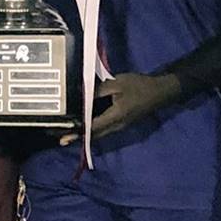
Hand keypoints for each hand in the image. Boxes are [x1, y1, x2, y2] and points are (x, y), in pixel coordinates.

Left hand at [61, 72, 182, 143]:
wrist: (159, 92)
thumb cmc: (139, 86)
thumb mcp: (116, 83)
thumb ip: (97, 91)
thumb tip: (80, 96)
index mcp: (116, 117)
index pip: (92, 128)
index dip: (77, 132)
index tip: (64, 136)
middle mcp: (117, 126)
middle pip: (94, 135)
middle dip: (78, 137)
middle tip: (61, 137)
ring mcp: (120, 127)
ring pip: (99, 134)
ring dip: (85, 134)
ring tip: (69, 132)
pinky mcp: (121, 124)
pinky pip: (104, 129)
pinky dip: (93, 129)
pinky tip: (84, 124)